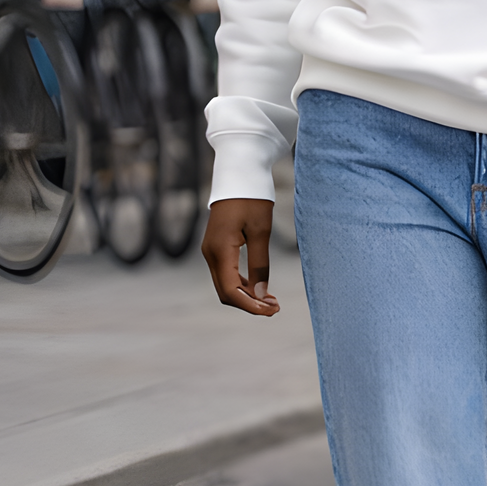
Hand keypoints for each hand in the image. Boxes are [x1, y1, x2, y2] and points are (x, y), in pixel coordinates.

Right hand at [202, 198, 280, 315]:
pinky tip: (259, 287)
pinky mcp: (216, 247)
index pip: (230, 291)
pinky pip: (225, 273)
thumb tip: (262, 295)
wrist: (238, 174)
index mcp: (220, 250)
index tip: (272, 311)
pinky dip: (241, 284)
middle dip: (250, 304)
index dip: (250, 306)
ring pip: (225, 284)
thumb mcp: (261, 231)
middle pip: (226, 292)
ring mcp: (211, 250)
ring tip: (271, 300)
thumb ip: (260, 264)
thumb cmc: (252, 199)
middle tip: (276, 308)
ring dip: (246, 295)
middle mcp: (210, 253)